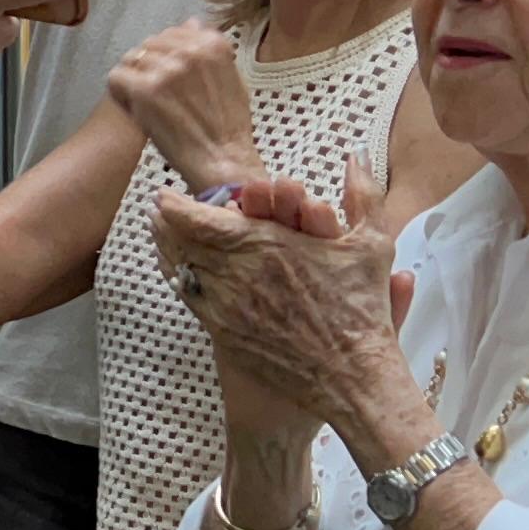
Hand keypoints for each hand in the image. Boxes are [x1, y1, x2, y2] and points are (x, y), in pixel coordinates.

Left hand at [108, 20, 257, 191]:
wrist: (222, 159)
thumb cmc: (228, 125)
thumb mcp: (230, 77)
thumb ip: (208, 50)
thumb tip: (191, 22)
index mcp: (212, 43)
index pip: (173, 34)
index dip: (167, 56)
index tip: (171, 78)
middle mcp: (189, 50)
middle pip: (150, 45)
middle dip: (149, 66)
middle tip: (156, 93)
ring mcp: (166, 68)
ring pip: (132, 59)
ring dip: (135, 80)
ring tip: (147, 103)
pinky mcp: (145, 89)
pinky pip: (116, 77)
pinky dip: (120, 92)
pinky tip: (135, 108)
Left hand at [151, 159, 412, 433]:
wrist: (349, 374)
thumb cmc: (361, 311)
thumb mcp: (372, 243)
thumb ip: (362, 194)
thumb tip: (357, 154)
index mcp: (266, 245)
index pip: (203, 219)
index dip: (177, 206)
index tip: (165, 196)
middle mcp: (238, 274)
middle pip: (183, 243)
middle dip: (167, 225)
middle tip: (156, 213)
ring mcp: (227, 307)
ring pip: (182, 271)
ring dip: (167, 250)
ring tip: (157, 236)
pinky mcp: (226, 334)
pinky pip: (191, 301)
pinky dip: (179, 282)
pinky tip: (175, 273)